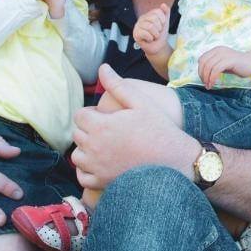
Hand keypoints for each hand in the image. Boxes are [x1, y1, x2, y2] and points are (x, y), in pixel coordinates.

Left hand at [71, 64, 199, 189]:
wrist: (173, 160)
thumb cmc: (159, 129)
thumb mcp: (141, 102)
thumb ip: (118, 85)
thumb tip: (103, 68)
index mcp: (101, 125)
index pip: (79, 115)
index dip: (90, 113)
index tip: (104, 115)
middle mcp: (94, 146)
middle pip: (77, 134)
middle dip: (88, 129)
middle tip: (108, 129)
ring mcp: (97, 167)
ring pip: (77, 155)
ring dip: (86, 149)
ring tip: (105, 146)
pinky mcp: (102, 183)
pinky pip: (83, 177)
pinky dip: (87, 170)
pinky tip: (101, 163)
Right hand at [133, 4, 169, 56]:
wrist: (158, 47)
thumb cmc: (160, 34)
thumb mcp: (165, 22)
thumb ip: (166, 12)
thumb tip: (163, 4)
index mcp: (148, 15)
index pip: (157, 11)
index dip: (162, 20)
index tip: (161, 26)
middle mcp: (141, 19)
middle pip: (154, 19)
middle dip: (159, 28)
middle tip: (157, 32)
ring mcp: (137, 26)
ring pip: (150, 26)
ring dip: (155, 34)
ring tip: (154, 36)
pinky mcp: (135, 34)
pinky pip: (145, 33)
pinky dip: (150, 38)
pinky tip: (149, 40)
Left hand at [198, 47, 250, 88]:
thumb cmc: (236, 66)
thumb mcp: (222, 64)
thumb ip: (213, 66)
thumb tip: (202, 74)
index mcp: (216, 50)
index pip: (202, 59)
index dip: (200, 70)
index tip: (203, 80)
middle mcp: (219, 50)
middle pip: (204, 62)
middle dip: (202, 75)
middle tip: (206, 84)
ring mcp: (224, 54)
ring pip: (209, 66)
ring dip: (207, 78)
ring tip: (209, 86)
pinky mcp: (230, 60)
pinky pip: (216, 69)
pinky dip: (213, 78)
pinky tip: (213, 83)